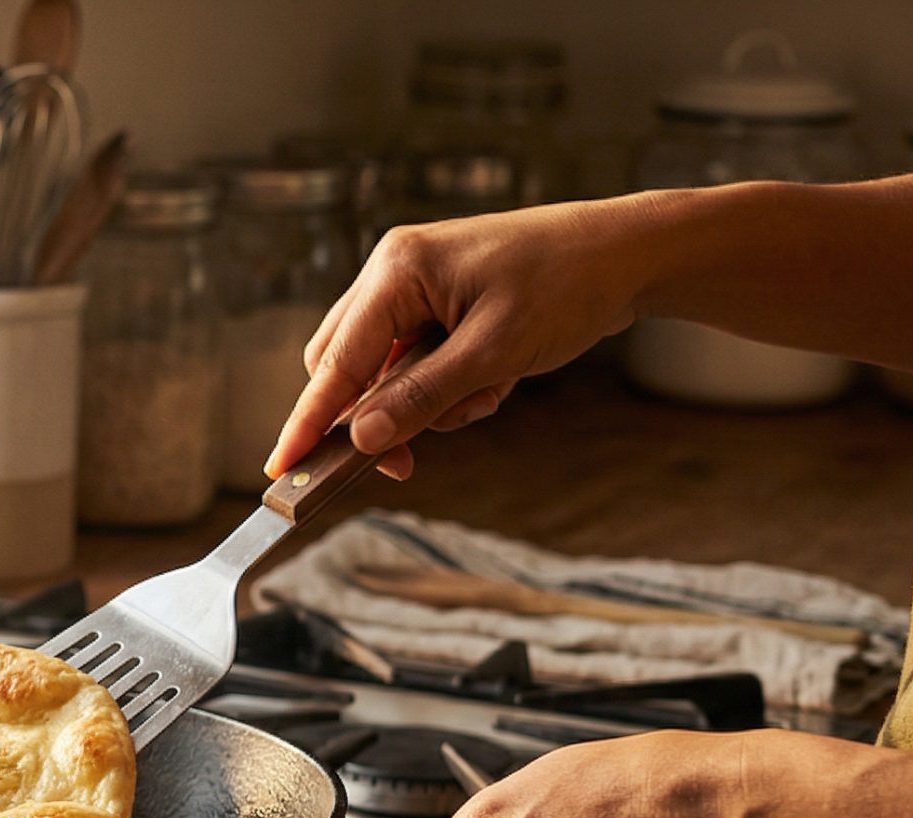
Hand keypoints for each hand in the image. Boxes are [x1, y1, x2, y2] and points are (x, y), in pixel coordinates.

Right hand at [266, 197, 670, 480]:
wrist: (632, 254)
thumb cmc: (568, 284)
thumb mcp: (493, 352)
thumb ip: (420, 398)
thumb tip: (360, 438)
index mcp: (397, 270)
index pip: (335, 362)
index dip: (306, 421)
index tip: (280, 468)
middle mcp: (395, 273)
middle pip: (345, 368)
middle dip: (377, 417)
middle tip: (404, 464)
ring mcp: (417, 288)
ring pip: (383, 373)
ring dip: (427, 403)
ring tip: (489, 392)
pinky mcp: (442, 305)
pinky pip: (418, 365)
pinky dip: (449, 389)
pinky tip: (496, 380)